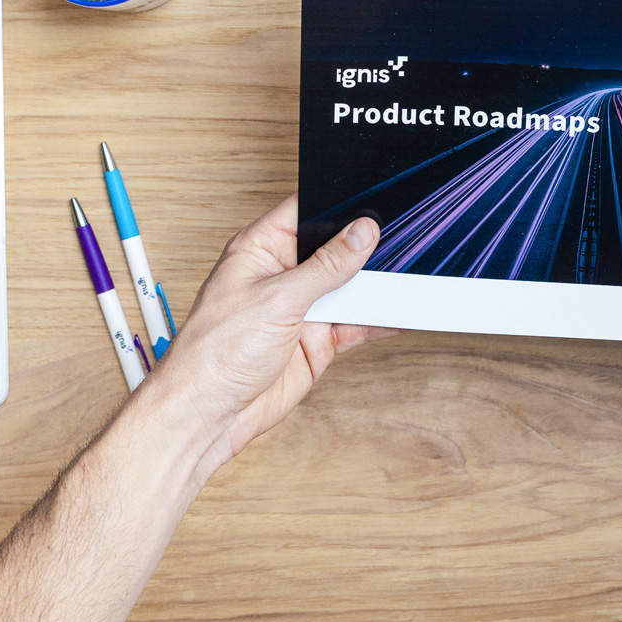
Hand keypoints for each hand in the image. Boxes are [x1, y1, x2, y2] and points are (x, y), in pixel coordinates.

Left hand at [158, 197, 394, 469]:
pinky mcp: (315, 340)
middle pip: (334, 250)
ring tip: (411, 278)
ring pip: (348, 287)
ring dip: (375, 287)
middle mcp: (282, 275)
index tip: (375, 207)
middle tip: (404, 243)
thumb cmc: (214, 353)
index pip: (306, 212)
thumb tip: (361, 234)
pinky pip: (354, 323)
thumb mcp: (276, 299)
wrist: (210, 415)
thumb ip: (325, 267)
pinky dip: (377, 320)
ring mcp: (300, 308)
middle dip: (366, 248)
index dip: (339, 206)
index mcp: (261, 249)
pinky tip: (400, 313)